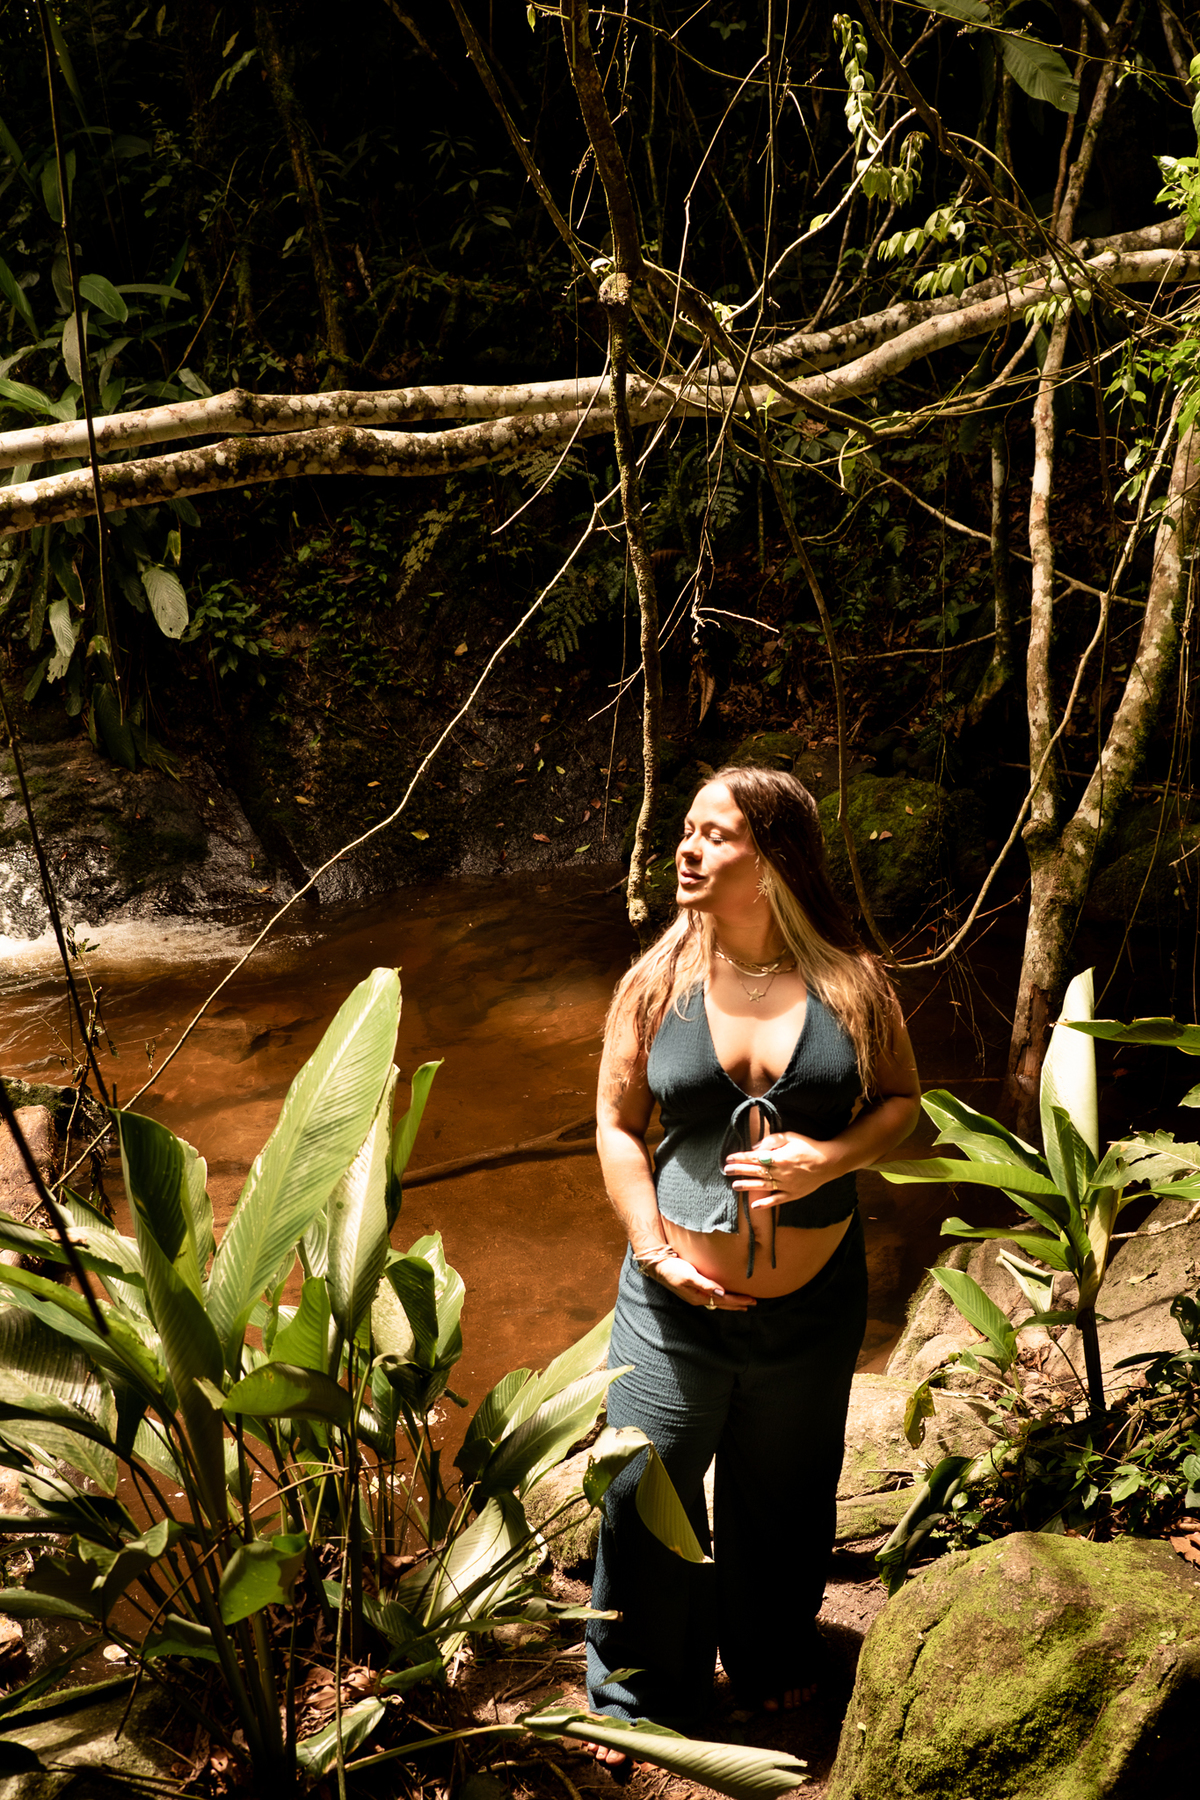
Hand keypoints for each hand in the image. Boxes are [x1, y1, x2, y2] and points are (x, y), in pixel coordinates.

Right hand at [643, 1251, 755, 1309]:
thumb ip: (705, 1284)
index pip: (723, 1300)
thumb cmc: (673, 1269)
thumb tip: (721, 1292)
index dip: (738, 1301)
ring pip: (717, 1301)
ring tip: (742, 1304)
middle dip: (737, 1304)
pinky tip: (723, 1295)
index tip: (751, 1300)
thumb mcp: (689, 1276)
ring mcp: (695, 1295)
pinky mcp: (693, 1289)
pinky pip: (712, 1296)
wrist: (657, 1266)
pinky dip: (722, 1298)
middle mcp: (698, 1298)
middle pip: (722, 1304)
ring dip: (731, 1303)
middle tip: (752, 1303)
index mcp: (698, 1297)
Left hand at [722, 1131, 839, 1209]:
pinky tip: (754, 1206)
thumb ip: (771, 1141)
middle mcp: (781, 1173)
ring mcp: (786, 1185)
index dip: (741, 1158)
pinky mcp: (792, 1194)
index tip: (729, 1158)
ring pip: (763, 1186)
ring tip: (734, 1186)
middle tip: (726, 1170)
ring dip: (748, 1186)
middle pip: (756, 1172)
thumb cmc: (808, 1147)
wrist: (828, 1163)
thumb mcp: (790, 1137)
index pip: (755, 1158)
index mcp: (779, 1158)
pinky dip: (766, 1203)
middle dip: (740, 1170)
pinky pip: (777, 1200)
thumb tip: (755, 1148)